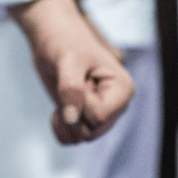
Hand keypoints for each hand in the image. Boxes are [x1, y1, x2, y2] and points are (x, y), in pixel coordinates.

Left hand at [10, 0, 134, 143]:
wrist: (54, 38)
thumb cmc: (65, 43)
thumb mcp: (68, 61)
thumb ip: (71, 89)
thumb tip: (72, 120)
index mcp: (123, 89)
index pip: (99, 117)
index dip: (80, 103)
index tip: (78, 79)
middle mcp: (116, 106)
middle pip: (91, 132)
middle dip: (72, 115)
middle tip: (67, 87)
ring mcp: (102, 114)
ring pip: (82, 138)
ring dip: (65, 122)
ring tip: (62, 97)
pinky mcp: (86, 118)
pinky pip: (72, 139)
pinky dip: (60, 128)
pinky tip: (57, 110)